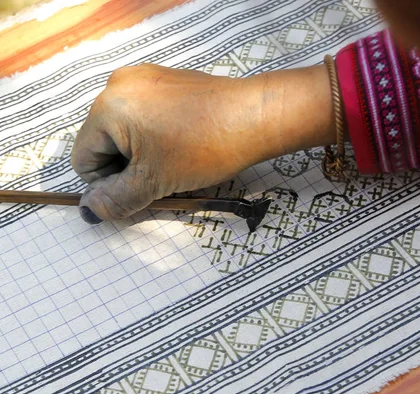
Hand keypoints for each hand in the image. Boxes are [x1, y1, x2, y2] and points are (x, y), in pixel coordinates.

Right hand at [71, 64, 334, 221]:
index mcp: (107, 106)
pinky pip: (147, 114)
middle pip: (104, 141)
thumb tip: (90, 210)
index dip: (108, 184)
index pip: (84, 158)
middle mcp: (120, 84)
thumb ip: (116, 200)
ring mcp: (146, 78)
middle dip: (125, 167)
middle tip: (159, 180)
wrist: (256, 117)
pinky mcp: (168, 80)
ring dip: (142, 153)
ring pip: (126, 130)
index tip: (140, 191)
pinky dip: (156, 135)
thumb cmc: (205, 148)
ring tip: (174, 163)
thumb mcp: (154, 182)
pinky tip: (184, 145)